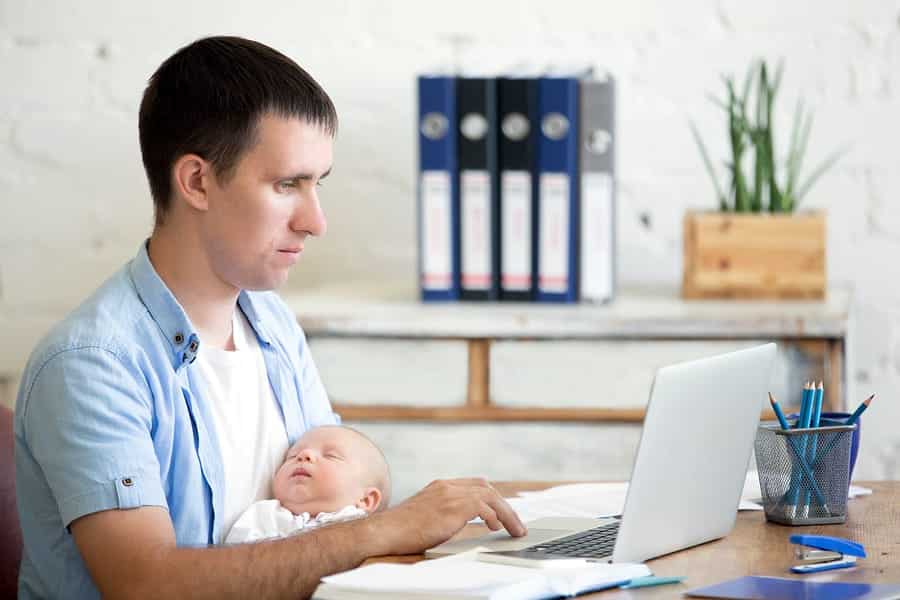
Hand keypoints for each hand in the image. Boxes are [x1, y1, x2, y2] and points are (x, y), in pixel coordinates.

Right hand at [367, 478, 526, 555]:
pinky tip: (494, 528)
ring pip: (489, 496)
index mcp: (441, 486)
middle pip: (486, 487)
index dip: (492, 497)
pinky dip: (493, 516)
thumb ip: (444, 512)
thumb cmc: (401, 530)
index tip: (503, 511)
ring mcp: (449, 494)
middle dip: (505, 505)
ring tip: (515, 529)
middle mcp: (447, 486)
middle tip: (516, 523)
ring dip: (506, 513)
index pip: (475, 484)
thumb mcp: (426, 515)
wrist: (385, 531)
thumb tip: (460, 523)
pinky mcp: (451, 507)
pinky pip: (482, 506)